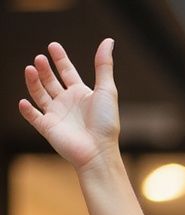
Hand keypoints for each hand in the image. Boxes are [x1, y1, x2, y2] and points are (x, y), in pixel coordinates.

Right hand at [18, 39, 119, 173]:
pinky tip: (24, 101)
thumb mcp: (107, 90)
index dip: (60, 59)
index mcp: (81, 95)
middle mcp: (67, 103)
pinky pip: (33, 116)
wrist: (99, 152)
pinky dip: (27, 110)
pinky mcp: (48, 128)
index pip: (67, 72)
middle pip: (51, 81)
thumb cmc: (106, 123)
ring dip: (33, 82)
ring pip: (39, 94)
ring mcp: (57, 115)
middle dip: (44, 69)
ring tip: (30, 69)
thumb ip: (104, 65)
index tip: (53, 46)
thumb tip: (108, 41)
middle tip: (40, 59)